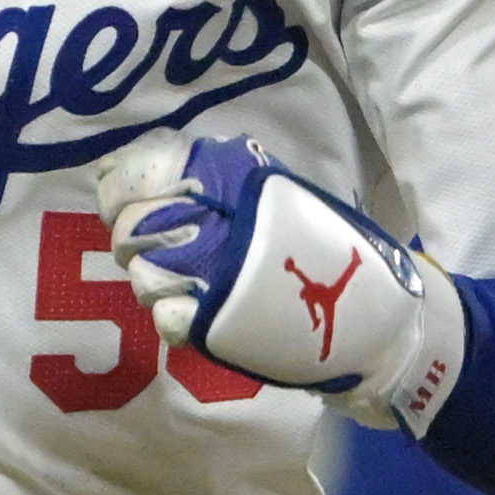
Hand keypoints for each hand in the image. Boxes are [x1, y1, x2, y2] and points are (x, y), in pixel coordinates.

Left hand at [90, 133, 467, 431]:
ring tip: (185, 278)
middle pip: (132, 226)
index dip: (119, 186)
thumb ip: (220, 179)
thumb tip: (145, 167)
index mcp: (235, 180)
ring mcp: (215, 278)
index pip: (144, 171)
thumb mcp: (280, 194)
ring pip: (141, 274)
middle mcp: (219, 222)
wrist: (375, 314)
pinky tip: (199, 308)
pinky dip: (173, 315)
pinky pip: (163, 318)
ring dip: (152, 278)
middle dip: (131, 236)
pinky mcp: (216, 327)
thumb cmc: (329, 248)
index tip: (121, 198)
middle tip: (155, 244)